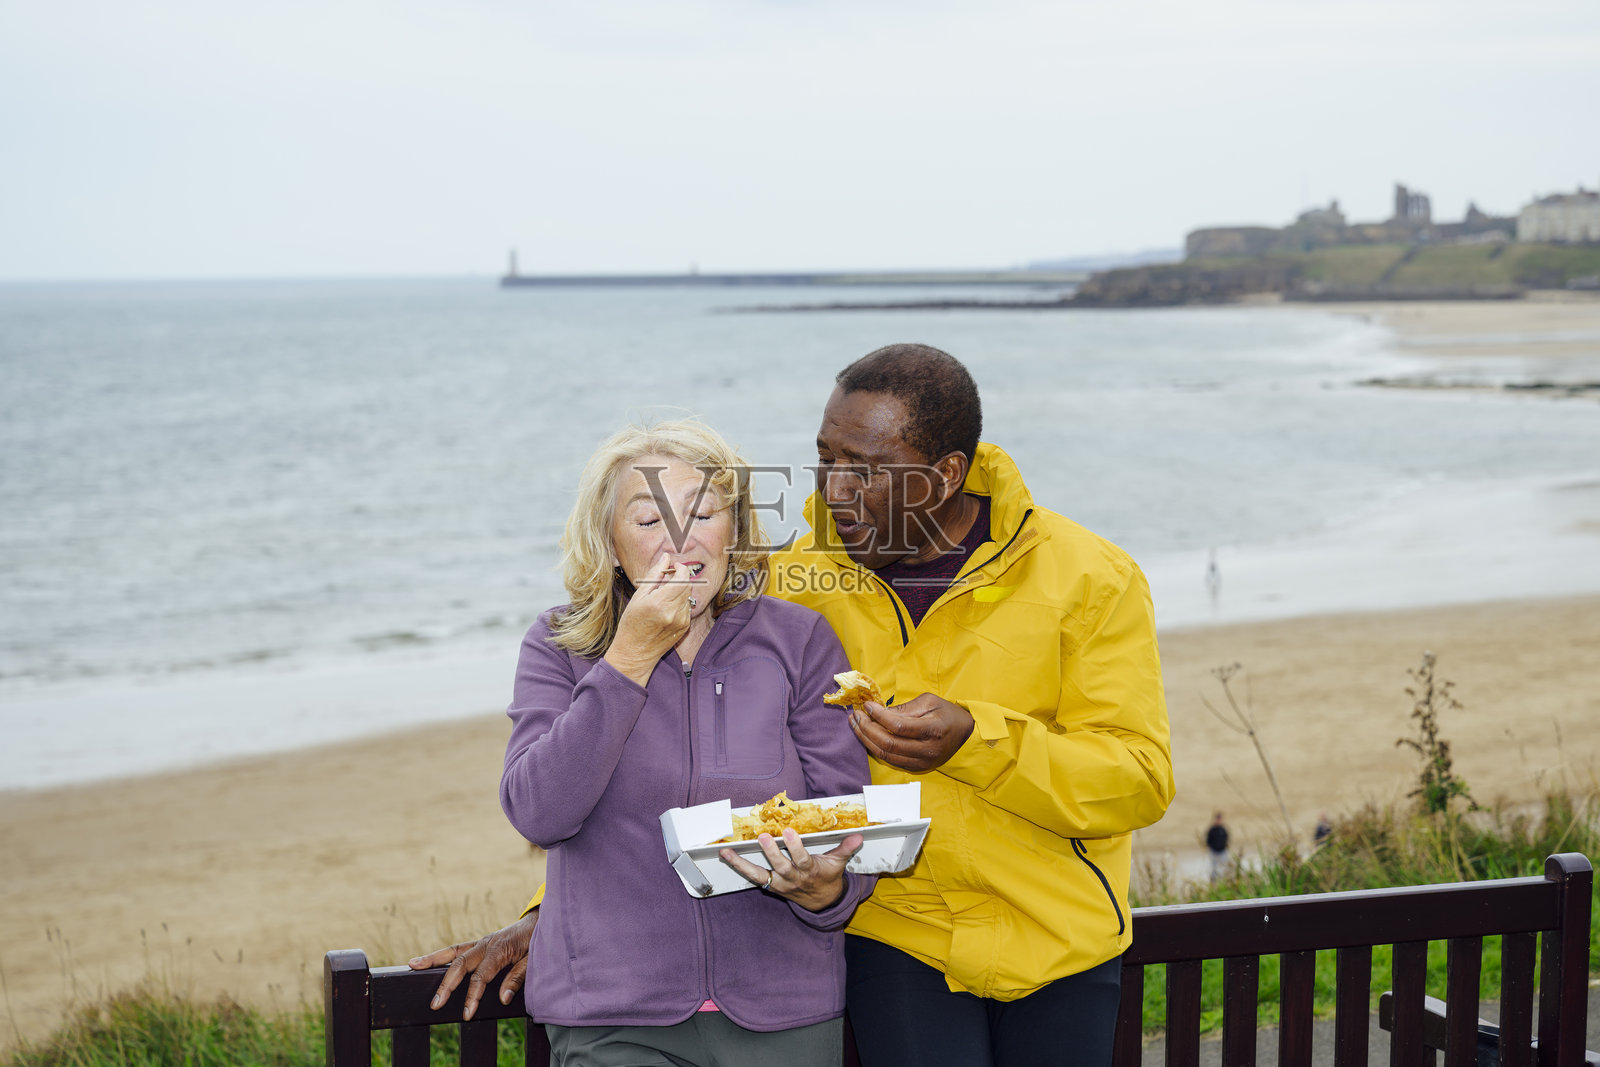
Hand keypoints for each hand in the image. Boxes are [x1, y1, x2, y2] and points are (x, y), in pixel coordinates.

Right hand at [407, 912, 536, 1019]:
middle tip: (435, 1003)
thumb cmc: (538, 942)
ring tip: (412, 965)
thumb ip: (518, 978)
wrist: (542, 921)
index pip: (481, 977)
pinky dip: (441, 955)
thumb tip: (502, 998)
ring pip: (453, 952)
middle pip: (461, 965)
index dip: (473, 996)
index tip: (466, 1014)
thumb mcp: (534, 961)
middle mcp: (486, 944)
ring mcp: (481, 942)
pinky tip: (424, 960)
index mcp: (500, 950)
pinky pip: (457, 949)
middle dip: (446, 985)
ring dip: (432, 960)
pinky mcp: (480, 943)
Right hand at [605, 557, 693, 684]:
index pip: (683, 578)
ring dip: (680, 591)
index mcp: (660, 602)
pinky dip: (680, 603)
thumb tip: (665, 558)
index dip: (680, 569)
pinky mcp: (685, 627)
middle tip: (667, 579)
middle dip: (680, 578)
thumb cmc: (632, 623)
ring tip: (663, 597)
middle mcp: (674, 612)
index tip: (673, 567)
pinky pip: (687, 607)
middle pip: (688, 585)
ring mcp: (682, 621)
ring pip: (688, 596)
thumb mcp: (638, 596)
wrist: (635, 652)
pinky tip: (666, 609)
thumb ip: (654, 575)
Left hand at [719, 828, 861, 911]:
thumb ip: (845, 848)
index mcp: (809, 871)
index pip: (802, 859)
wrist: (822, 903)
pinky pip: (752, 877)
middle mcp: (792, 878)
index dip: (795, 846)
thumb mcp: (838, 863)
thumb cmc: (828, 877)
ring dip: (742, 863)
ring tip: (728, 851)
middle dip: (771, 852)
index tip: (788, 832)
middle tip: (763, 837)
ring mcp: (779, 884)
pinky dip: (739, 867)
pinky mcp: (770, 886)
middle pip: (780, 866)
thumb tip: (858, 835)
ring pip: (759, 875)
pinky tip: (727, 855)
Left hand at [850, 693, 974, 772]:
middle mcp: (927, 750)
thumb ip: (905, 708)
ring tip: (855, 724)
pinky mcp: (917, 768)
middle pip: (888, 743)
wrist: (965, 735)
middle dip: (866, 729)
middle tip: (855, 715)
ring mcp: (922, 762)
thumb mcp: (930, 702)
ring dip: (866, 739)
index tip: (867, 705)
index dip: (879, 716)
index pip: (899, 726)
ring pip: (886, 755)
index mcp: (933, 730)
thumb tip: (879, 712)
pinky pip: (890, 760)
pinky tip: (867, 736)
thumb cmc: (947, 714)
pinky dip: (875, 748)